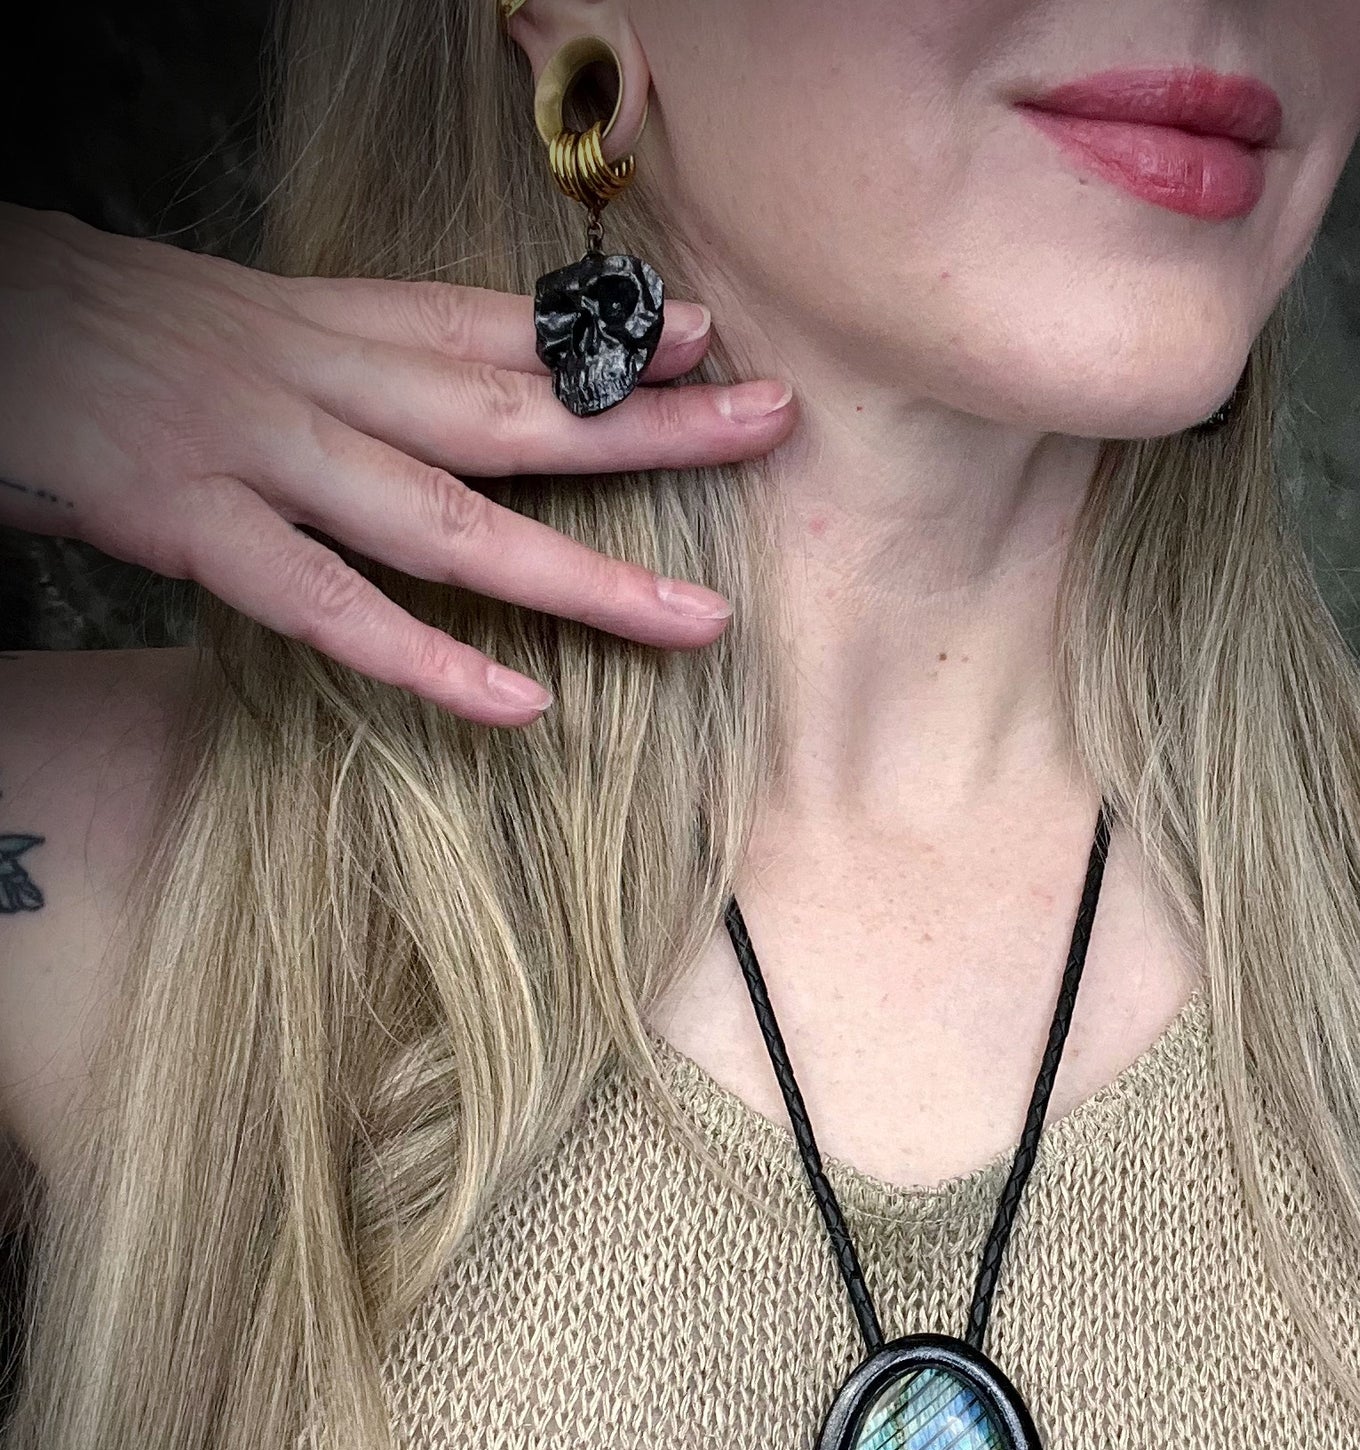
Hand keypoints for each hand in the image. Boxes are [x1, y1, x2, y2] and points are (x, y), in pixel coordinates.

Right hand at [0, 205, 796, 724]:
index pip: (484, 325)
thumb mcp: (216, 322)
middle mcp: (305, 375)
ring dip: (582, 573)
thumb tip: (404, 406)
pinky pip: (329, 605)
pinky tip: (522, 705)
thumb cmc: (77, 332)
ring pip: (450, 518)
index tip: (704, 339)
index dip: (599, 336)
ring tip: (696, 622)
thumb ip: (320, 364)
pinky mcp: (186, 521)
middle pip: (509, 407)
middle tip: (770, 429)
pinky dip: (428, 661)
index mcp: (313, 322)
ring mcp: (252, 450)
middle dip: (648, 424)